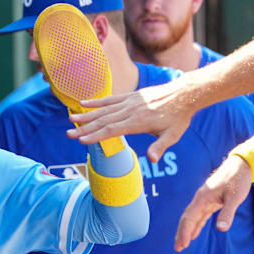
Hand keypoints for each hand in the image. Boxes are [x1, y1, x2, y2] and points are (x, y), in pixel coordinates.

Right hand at [66, 82, 193, 161]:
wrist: (185, 93)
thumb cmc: (179, 117)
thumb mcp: (173, 135)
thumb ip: (160, 147)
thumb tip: (153, 160)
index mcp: (138, 122)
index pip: (112, 130)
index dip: (96, 136)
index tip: (81, 140)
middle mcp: (130, 111)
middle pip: (103, 121)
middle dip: (85, 128)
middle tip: (69, 134)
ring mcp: (128, 102)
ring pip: (103, 110)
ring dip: (86, 115)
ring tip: (71, 120)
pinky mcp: (129, 96)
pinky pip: (110, 99)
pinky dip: (96, 101)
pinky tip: (83, 103)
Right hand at [174, 156, 252, 251]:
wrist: (239, 166)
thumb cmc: (237, 180)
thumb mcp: (235, 197)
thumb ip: (227, 212)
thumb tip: (221, 229)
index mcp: (202, 198)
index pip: (190, 218)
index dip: (185, 231)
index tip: (183, 244)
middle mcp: (199, 200)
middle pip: (186, 218)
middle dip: (181, 233)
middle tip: (177, 248)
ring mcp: (203, 201)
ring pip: (191, 218)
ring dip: (186, 231)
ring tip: (181, 244)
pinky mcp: (209, 202)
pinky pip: (199, 216)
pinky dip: (195, 225)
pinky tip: (193, 234)